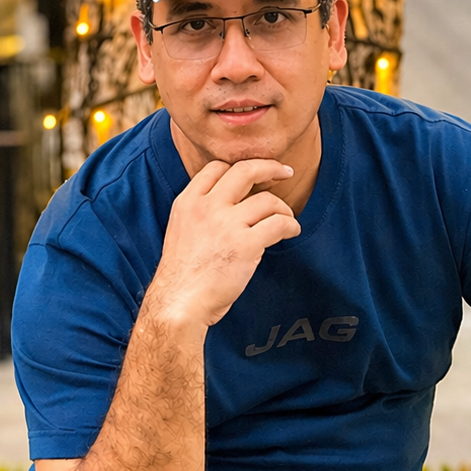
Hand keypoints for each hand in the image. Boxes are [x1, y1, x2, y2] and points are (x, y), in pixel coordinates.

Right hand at [150, 158, 300, 327]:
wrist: (179, 303)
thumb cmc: (182, 277)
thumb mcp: (181, 232)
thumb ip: (200, 215)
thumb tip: (232, 210)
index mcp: (188, 202)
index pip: (216, 168)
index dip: (239, 168)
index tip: (254, 174)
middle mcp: (207, 207)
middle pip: (245, 170)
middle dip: (270, 167)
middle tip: (285, 172)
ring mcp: (226, 224)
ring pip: (267, 200)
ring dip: (283, 208)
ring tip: (287, 219)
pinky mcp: (246, 244)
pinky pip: (278, 224)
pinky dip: (290, 226)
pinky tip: (292, 232)